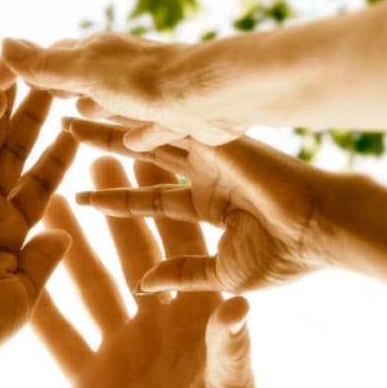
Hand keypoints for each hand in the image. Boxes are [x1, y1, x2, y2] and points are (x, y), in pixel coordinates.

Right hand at [0, 90, 76, 372]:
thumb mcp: (22, 295)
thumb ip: (42, 262)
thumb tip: (65, 234)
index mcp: (12, 232)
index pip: (42, 183)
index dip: (61, 154)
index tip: (82, 123)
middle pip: (17, 151)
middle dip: (37, 116)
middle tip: (57, 79)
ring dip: (7, 109)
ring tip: (29, 73)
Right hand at [1, 33, 246, 149]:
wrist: (213, 94)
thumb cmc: (145, 81)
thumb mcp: (85, 73)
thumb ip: (46, 65)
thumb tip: (2, 43)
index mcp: (100, 53)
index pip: (61, 56)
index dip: (39, 66)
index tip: (16, 75)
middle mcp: (125, 69)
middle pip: (88, 77)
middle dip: (65, 85)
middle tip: (44, 96)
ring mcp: (152, 94)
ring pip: (115, 102)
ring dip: (96, 109)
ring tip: (74, 118)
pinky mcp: (176, 118)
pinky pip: (149, 126)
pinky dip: (135, 133)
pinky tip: (132, 144)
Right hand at [32, 157, 260, 387]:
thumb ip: (230, 351)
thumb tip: (241, 306)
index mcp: (199, 315)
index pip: (182, 247)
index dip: (166, 204)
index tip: (150, 160)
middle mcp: (158, 321)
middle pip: (132, 252)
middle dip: (114, 206)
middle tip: (93, 157)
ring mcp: (120, 346)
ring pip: (90, 283)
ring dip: (70, 243)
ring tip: (47, 198)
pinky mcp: (87, 376)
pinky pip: (58, 334)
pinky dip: (38, 304)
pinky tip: (15, 270)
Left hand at [67, 120, 335, 292]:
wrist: (319, 230)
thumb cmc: (284, 258)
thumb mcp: (221, 273)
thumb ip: (183, 275)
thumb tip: (143, 285)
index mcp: (211, 204)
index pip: (150, 199)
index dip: (116, 200)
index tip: (81, 197)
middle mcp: (207, 172)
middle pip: (141, 154)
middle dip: (104, 144)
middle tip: (67, 130)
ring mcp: (209, 151)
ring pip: (148, 131)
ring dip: (110, 122)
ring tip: (72, 110)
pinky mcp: (212, 135)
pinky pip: (164, 120)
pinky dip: (133, 112)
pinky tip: (102, 101)